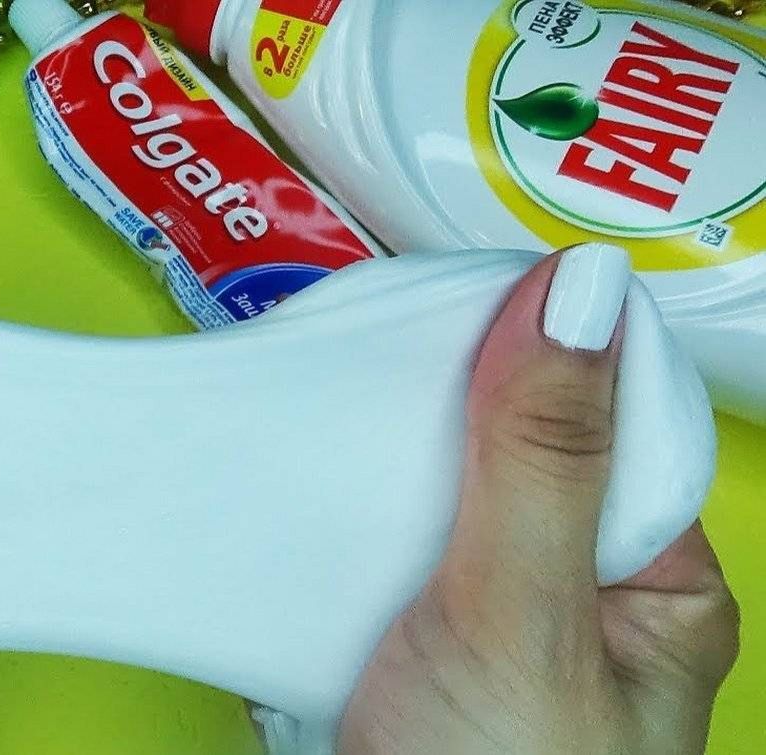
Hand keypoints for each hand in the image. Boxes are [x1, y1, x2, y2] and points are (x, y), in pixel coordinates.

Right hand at [338, 245, 738, 752]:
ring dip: (369, 452)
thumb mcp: (525, 622)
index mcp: (649, 579)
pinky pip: (366, 536)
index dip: (539, 337)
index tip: (460, 286)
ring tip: (314, 401)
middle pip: (506, 439)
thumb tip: (572, 296)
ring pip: (424, 486)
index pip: (609, 409)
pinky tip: (296, 484)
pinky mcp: (393, 631)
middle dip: (433, 393)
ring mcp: (473, 610)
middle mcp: (566, 588)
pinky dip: (328, 507)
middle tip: (364, 336)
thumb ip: (541, 464)